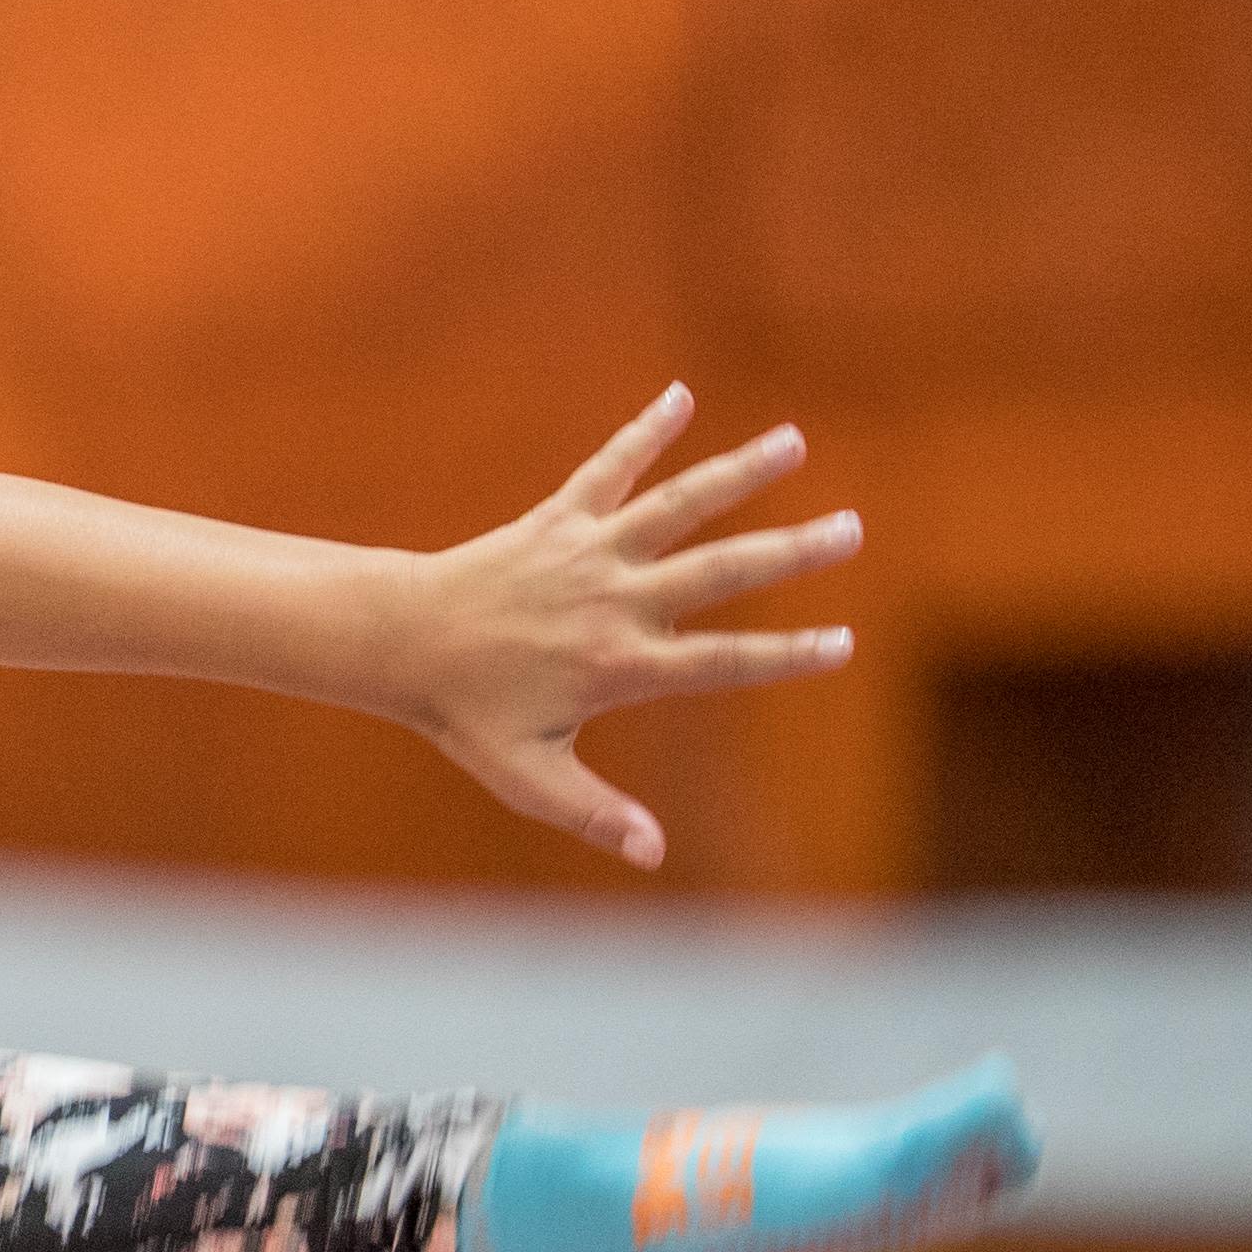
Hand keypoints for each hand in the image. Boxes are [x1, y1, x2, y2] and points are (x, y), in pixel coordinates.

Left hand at [399, 385, 859, 871]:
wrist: (399, 640)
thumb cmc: (465, 714)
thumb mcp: (527, 776)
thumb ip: (595, 812)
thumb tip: (654, 855)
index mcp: (620, 665)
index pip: (723, 661)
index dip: (787, 655)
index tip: (845, 644)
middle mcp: (615, 600)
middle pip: (720, 571)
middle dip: (791, 550)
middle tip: (853, 529)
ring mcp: (589, 552)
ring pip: (677, 505)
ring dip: (737, 472)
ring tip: (793, 442)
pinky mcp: (559, 519)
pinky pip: (609, 467)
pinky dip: (644, 431)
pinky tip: (681, 395)